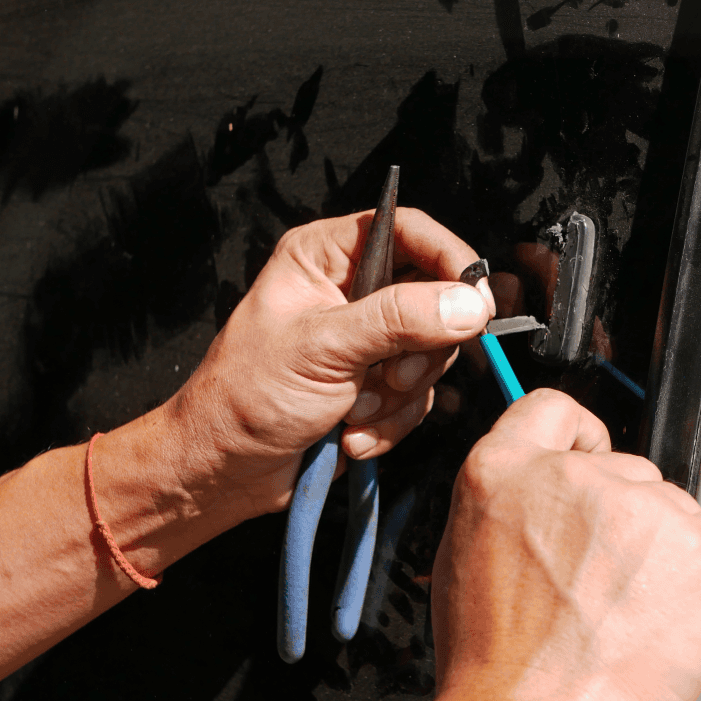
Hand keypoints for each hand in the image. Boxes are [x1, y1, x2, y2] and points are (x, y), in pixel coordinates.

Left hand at [163, 209, 493, 521]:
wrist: (224, 470)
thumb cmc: (242, 399)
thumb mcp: (322, 348)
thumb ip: (398, 319)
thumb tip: (466, 304)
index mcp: (324, 256)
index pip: (408, 230)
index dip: (449, 259)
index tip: (475, 299)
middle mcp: (349, 291)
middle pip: (433, 296)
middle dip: (417, 350)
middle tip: (388, 376)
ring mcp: (366, 340)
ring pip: (432, 352)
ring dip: (398, 394)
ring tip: (353, 408)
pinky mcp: (376, 384)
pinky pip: (419, 396)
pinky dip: (392, 421)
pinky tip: (351, 431)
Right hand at [430, 389, 700, 700]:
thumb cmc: (494, 661)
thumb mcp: (467, 551)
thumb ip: (513, 502)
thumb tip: (549, 492)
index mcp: (503, 470)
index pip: (553, 409)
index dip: (579, 433)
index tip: (592, 452)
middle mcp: (570, 474)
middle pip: (624, 467)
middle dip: (623, 513)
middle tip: (602, 576)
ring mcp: (634, 505)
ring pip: (672, 505)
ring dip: (661, 546)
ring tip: (628, 607)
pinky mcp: (690, 543)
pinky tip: (670, 606)